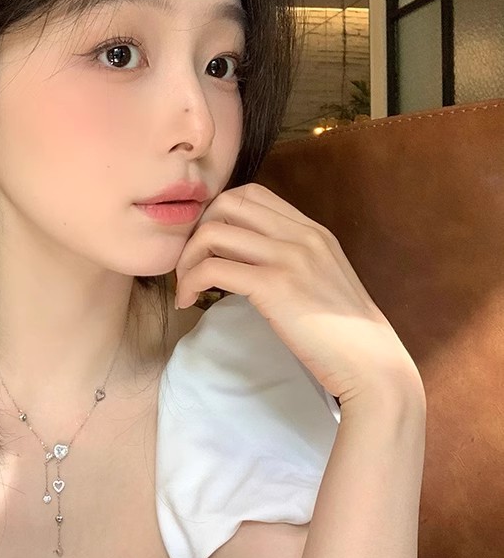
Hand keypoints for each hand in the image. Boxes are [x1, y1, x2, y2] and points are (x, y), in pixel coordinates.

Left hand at [174, 183, 422, 406]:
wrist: (370, 362)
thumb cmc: (343, 333)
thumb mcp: (320, 279)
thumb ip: (289, 260)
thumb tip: (242, 258)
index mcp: (312, 231)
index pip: (251, 194)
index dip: (219, 213)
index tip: (209, 245)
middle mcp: (301, 235)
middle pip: (227, 203)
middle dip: (197, 229)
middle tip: (190, 263)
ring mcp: (289, 257)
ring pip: (212, 232)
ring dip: (187, 258)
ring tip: (186, 285)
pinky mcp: (275, 285)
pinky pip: (213, 268)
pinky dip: (190, 282)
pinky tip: (188, 301)